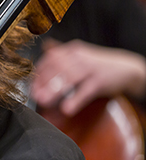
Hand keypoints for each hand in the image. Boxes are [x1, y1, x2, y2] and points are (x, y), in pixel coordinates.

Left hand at [31, 39, 145, 115]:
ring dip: (54, 90)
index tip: (32, 86)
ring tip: (43, 101)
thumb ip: (60, 60)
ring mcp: (91, 67)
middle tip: (34, 95)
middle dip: (43, 82)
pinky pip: (86, 90)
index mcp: (71, 51)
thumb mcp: (78, 58)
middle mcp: (79, 56)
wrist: (127, 69)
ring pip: (70, 77)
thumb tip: (39, 60)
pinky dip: (75, 100)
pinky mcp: (101, 80)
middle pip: (57, 67)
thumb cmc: (97, 66)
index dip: (39, 73)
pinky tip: (66, 108)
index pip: (50, 59)